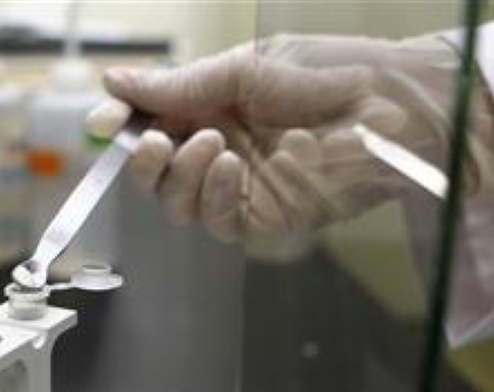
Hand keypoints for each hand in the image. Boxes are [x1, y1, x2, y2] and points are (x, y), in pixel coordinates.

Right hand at [87, 34, 493, 244]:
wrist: (391, 105)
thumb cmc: (328, 74)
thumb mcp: (244, 68)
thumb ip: (179, 84)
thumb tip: (113, 83)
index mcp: (209, 110)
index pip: (148, 125)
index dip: (119, 127)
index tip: (102, 122)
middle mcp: (216, 151)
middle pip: (153, 175)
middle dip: (142, 161)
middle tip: (152, 140)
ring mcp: (236, 188)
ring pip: (175, 204)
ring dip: (178, 175)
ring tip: (212, 142)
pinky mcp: (261, 217)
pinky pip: (213, 221)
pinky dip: (209, 194)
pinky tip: (228, 165)